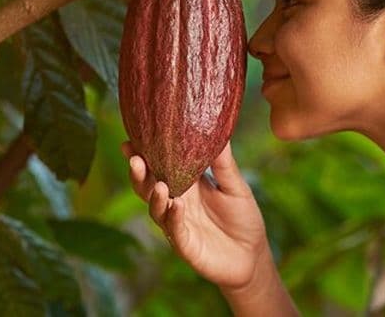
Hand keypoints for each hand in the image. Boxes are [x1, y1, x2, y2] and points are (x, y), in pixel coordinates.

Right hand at [121, 141, 270, 289]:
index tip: (132, 138)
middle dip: (139, 173)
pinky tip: (176, 205)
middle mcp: (176, 202)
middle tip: (134, 158)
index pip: (160, 166)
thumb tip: (219, 130)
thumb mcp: (235, 186)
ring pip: (156, 209)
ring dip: (154, 196)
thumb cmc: (242, 217)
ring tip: (159, 184)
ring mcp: (177, 224)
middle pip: (149, 187)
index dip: (145, 154)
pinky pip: (175, 230)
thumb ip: (224, 164)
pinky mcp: (185, 245)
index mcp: (186, 184)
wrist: (252, 255)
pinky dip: (173, 218)